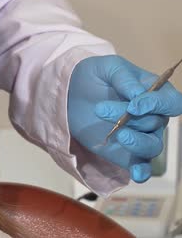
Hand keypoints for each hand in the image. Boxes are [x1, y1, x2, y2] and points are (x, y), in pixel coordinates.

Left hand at [68, 55, 181, 182]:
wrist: (70, 93)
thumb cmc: (94, 76)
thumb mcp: (107, 67)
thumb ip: (124, 77)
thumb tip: (138, 94)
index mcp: (155, 93)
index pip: (171, 102)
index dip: (157, 104)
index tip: (134, 105)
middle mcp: (153, 117)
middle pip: (153, 122)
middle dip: (126, 116)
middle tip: (99, 109)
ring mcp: (140, 136)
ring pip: (152, 145)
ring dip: (135, 142)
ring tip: (116, 134)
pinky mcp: (125, 152)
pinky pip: (141, 166)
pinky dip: (142, 172)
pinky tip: (137, 175)